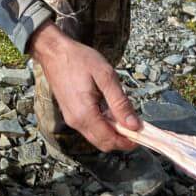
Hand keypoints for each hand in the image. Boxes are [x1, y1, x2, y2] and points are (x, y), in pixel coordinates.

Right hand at [29, 21, 140, 151]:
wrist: (53, 51)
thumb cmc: (79, 59)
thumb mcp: (106, 77)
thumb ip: (120, 103)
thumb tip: (134, 125)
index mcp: (85, 114)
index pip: (110, 140)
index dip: (128, 142)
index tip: (142, 135)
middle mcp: (76, 122)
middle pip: (104, 143)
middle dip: (122, 140)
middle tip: (136, 127)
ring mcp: (72, 119)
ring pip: (97, 138)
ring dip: (113, 133)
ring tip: (124, 117)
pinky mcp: (71, 115)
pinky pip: (90, 129)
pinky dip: (104, 126)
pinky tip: (111, 112)